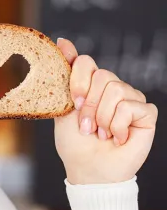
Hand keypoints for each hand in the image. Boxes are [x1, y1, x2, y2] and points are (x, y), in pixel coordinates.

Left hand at [54, 38, 156, 184]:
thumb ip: (66, 75)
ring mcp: (131, 98)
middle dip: (90, 105)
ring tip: (101, 133)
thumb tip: (62, 40)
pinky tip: (117, 137)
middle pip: (102, 75)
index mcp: (91, 83)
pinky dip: (118, 125)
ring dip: (102, 118)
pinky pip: (130, 106)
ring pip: (116, 90)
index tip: (74, 102)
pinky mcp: (146, 113)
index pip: (86, 62)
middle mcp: (113, 87)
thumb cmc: (75, 141)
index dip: (78, 80)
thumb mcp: (64, 106)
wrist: (89, 168)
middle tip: (87, 126)